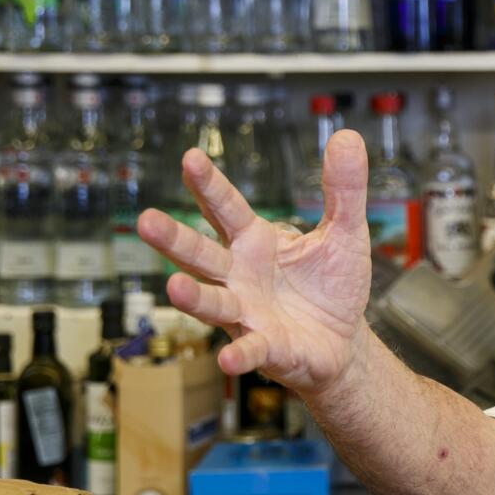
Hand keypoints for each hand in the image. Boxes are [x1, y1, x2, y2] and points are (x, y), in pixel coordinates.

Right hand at [137, 130, 374, 394]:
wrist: (344, 342)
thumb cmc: (333, 286)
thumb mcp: (346, 232)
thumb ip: (344, 189)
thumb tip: (348, 135)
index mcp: (255, 242)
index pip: (226, 209)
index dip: (208, 186)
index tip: (191, 158)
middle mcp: (239, 276)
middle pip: (200, 254)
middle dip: (174, 239)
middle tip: (146, 220)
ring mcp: (247, 313)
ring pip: (212, 302)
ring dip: (192, 297)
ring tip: (172, 286)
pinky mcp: (266, 347)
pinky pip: (249, 349)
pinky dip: (239, 354)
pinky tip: (228, 359)